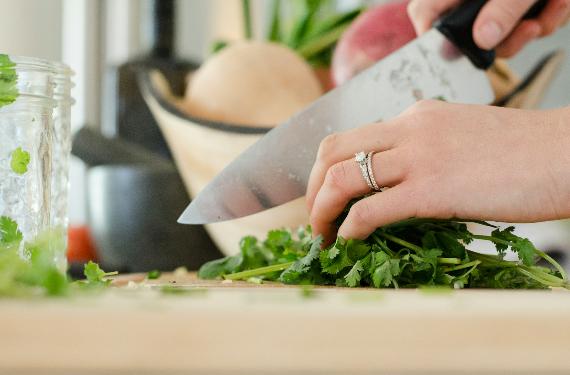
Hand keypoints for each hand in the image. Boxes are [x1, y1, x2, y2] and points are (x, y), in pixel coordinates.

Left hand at [306, 101, 569, 243]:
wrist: (567, 155)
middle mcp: (409, 128)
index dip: (327, 169)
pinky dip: (350, 228)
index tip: (325, 195)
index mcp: (416, 116)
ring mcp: (419, 157)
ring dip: (321, 210)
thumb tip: (397, 186)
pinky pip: (371, 209)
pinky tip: (349, 241)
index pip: (351, 136)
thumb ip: (425, 153)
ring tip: (322, 235)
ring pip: (342, 177)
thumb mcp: (462, 138)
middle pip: (332, 150)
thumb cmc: (523, 154)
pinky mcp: (433, 189)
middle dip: (312, 187)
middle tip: (314, 217)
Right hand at [407, 0, 569, 56]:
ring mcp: (493, 4)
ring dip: (537, 26)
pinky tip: (558, 1)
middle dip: (510, 38)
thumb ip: (503, 8)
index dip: (430, 37)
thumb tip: (483, 40)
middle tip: (531, 27)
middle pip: (472, 36)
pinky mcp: (514, 7)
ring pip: (504, 35)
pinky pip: (525, 26)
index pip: (425, 12)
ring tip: (557, 3)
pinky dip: (547, 17)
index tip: (451, 53)